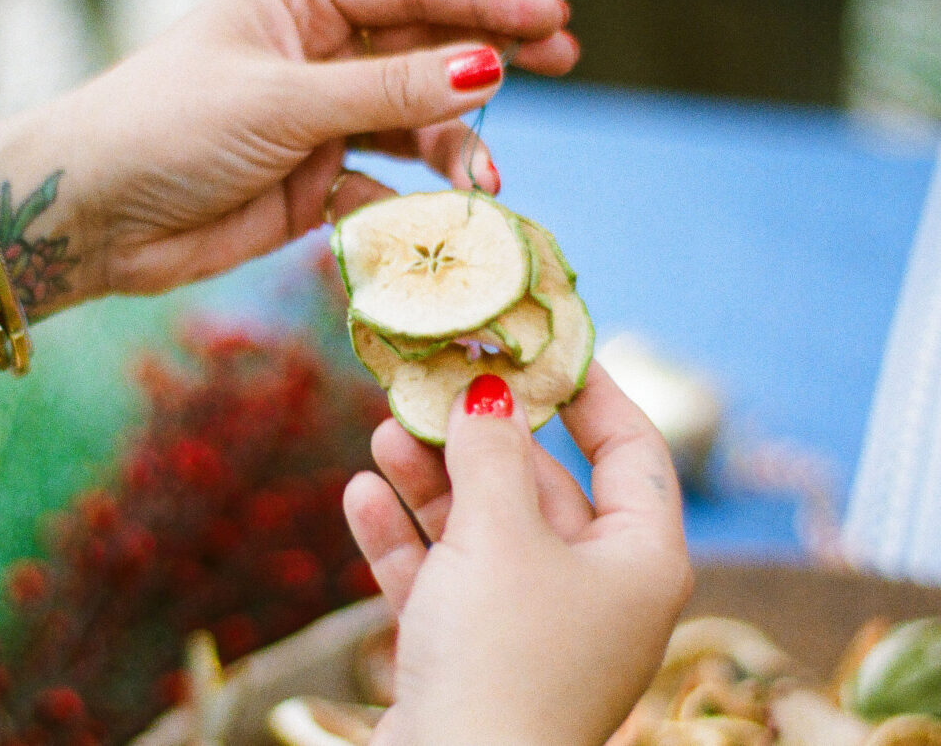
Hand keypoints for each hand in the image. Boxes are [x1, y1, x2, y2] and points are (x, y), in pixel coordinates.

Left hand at [0, 0, 575, 302]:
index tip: (553, 15)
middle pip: (426, 45)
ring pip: (415, 120)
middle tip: (564, 60)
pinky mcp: (316, 182)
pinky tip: (433, 218)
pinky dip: (412, 201)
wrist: (94, 216)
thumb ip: (385, 89)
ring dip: (455, 146)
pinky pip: (386, 183)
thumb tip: (488, 66)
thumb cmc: (166, 127)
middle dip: (491, 58)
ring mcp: (320, 117)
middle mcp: (317, 50)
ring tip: (487, 179)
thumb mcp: (282, 99)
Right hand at [343, 363, 692, 745]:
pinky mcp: (476, 651)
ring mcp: (533, 624)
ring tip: (385, 432)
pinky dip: (407, 539)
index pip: (632, 453)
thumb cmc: (501, 655)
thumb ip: (492, 453)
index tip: (544, 346)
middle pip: (541, 487)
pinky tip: (364, 495)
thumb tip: (490, 391)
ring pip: (484, 529)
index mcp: (638, 560)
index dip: (591, 393)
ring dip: (432, 482)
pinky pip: (445, 577)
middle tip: (436, 384)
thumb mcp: (500, 535)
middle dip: (482, 437)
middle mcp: (594, 590)